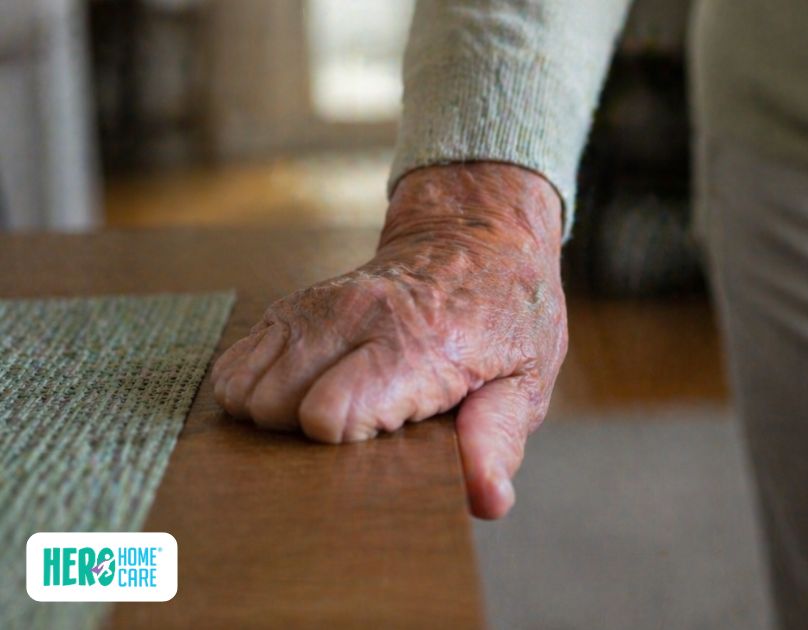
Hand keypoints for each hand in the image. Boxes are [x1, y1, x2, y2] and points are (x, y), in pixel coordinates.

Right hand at [211, 163, 567, 518]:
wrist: (476, 237)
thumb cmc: (507, 316)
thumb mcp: (526, 381)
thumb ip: (498, 439)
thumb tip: (488, 498)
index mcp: (414, 346)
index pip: (329, 415)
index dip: (346, 446)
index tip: (383, 440)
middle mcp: (353, 318)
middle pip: (274, 408)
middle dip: (304, 438)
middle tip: (361, 429)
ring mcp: (313, 308)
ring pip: (243, 388)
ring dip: (276, 414)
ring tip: (334, 408)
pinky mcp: (290, 308)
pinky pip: (234, 366)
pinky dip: (256, 390)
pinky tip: (306, 391)